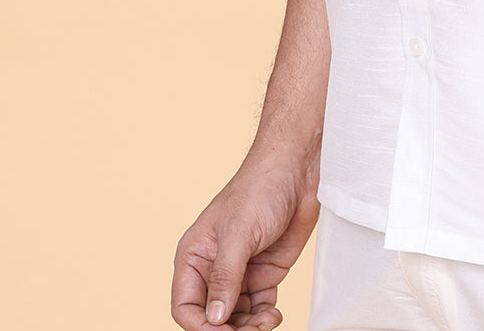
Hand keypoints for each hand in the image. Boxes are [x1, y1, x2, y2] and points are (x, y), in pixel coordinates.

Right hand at [171, 159, 320, 329]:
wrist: (297, 170)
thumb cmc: (260, 188)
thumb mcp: (239, 232)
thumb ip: (225, 276)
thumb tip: (215, 317)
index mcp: (194, 256)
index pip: (186, 307)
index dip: (201, 326)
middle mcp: (213, 269)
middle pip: (211, 318)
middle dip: (229, 330)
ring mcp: (240, 273)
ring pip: (235, 319)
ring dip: (249, 328)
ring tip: (267, 321)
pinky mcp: (263, 274)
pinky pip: (257, 310)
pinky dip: (263, 319)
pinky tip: (273, 315)